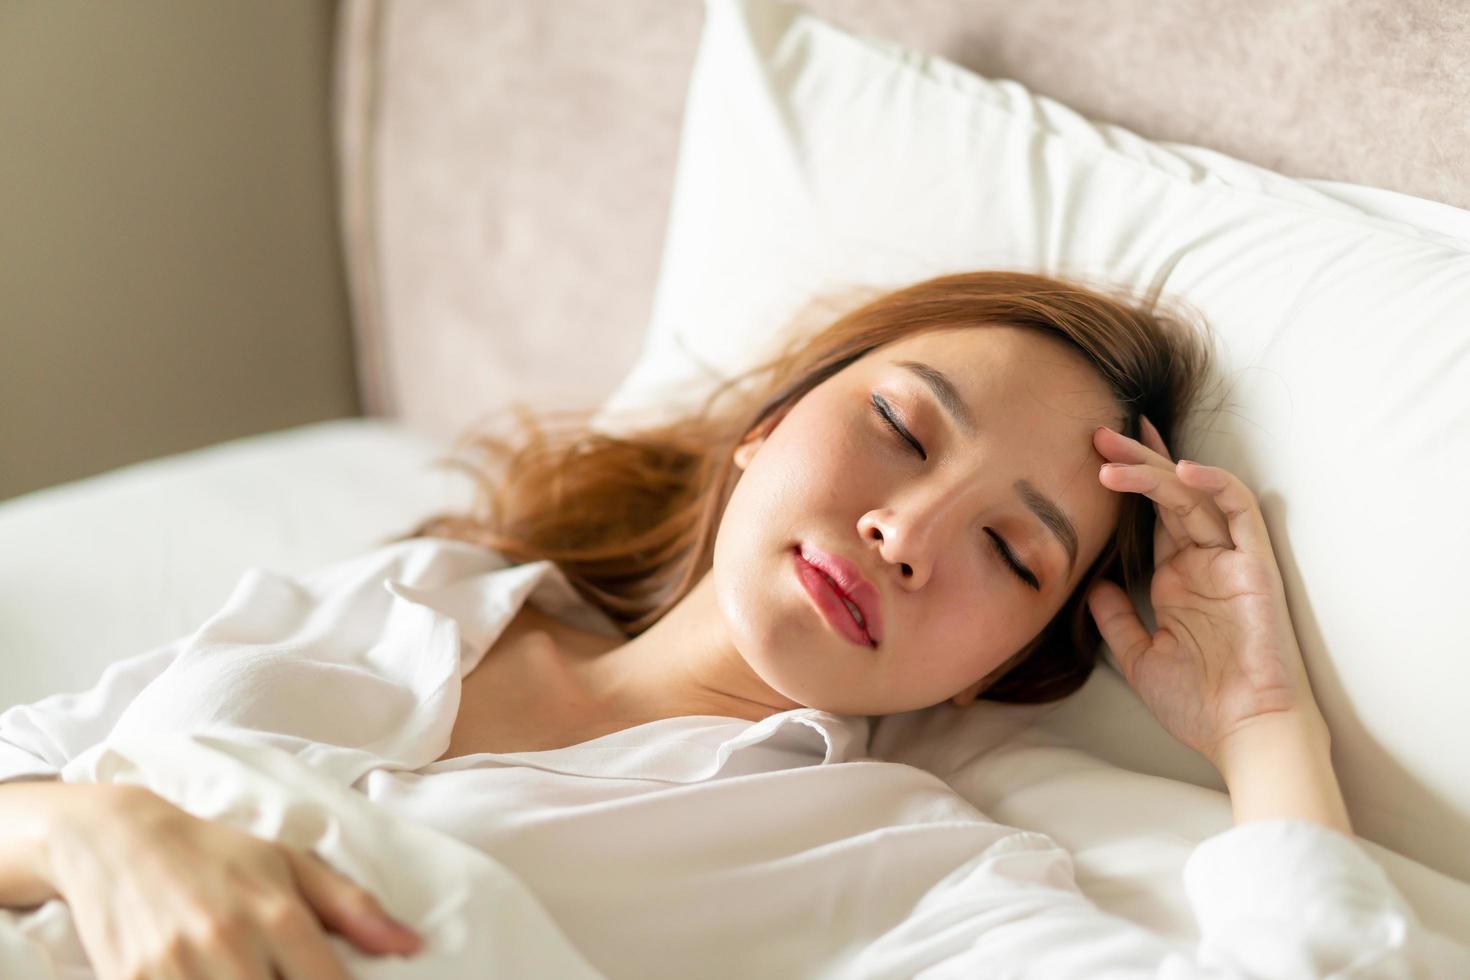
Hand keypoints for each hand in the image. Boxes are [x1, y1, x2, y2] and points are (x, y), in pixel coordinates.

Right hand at [43, 783, 422, 979]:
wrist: (117, 841)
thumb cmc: (219, 854)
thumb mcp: (291, 865)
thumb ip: (353, 908)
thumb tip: (413, 946)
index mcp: (277, 913)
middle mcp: (229, 941)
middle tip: (291, 976)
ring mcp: (174, 966)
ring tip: (257, 974)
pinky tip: (215, 979)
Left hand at [1086, 417, 1326, 769]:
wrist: (1244, 733)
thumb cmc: (1199, 703)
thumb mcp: (1139, 657)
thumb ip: (1116, 620)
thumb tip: (1093, 585)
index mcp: (1178, 578)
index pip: (1153, 514)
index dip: (1131, 479)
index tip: (1099, 450)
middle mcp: (1203, 562)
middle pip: (1168, 494)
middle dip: (1135, 458)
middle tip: (1097, 432)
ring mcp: (1229, 561)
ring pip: (1193, 494)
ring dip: (1155, 468)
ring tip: (1113, 450)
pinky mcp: (1255, 566)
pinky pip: (1238, 511)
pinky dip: (1213, 484)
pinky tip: (1180, 470)